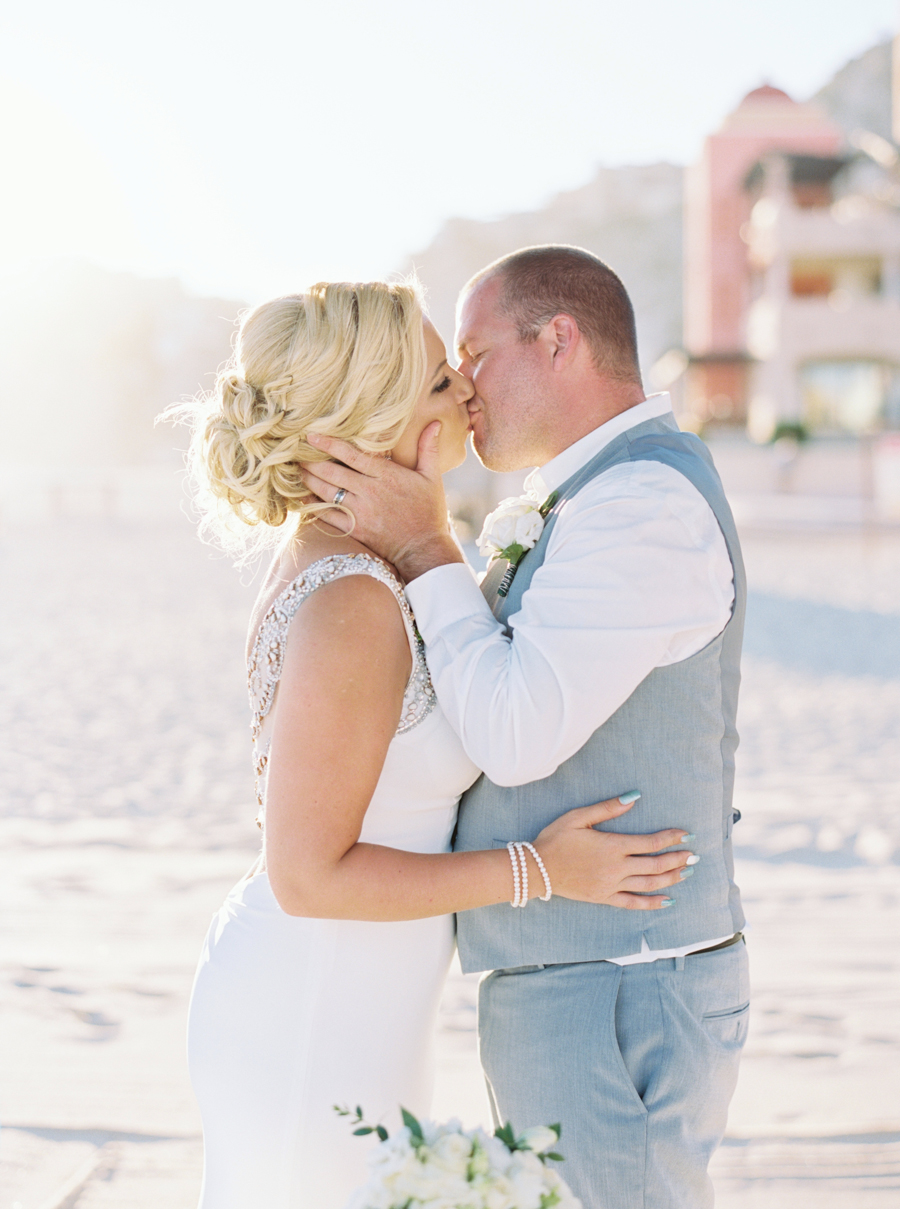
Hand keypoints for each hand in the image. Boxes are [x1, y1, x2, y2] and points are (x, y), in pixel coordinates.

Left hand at [300, 424, 463, 580]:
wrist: (424, 549)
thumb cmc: (429, 512)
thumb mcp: (432, 478)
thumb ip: (429, 449)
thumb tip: (435, 423)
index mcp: (387, 475)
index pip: (351, 455)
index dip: (329, 444)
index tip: (311, 435)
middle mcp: (370, 491)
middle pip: (332, 472)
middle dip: (311, 461)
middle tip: (296, 452)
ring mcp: (360, 511)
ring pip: (326, 491)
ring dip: (308, 480)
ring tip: (297, 471)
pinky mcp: (354, 529)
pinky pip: (327, 515)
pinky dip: (312, 506)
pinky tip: (302, 498)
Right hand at [533, 795, 694, 908]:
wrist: (537, 869)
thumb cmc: (555, 839)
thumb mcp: (578, 817)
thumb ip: (607, 808)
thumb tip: (633, 798)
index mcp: (612, 845)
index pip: (650, 843)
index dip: (671, 838)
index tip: (686, 834)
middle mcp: (616, 867)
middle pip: (655, 864)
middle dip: (678, 859)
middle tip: (694, 855)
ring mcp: (611, 885)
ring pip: (649, 884)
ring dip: (671, 878)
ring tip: (687, 872)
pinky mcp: (604, 897)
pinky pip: (634, 903)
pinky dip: (652, 903)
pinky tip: (668, 900)